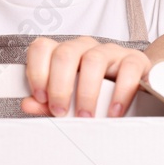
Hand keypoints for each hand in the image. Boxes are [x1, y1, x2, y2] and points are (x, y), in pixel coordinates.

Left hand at [21, 37, 149, 118]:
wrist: (135, 90)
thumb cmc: (97, 95)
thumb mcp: (68, 101)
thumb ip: (47, 103)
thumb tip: (28, 104)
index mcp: (64, 54)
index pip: (42, 48)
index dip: (37, 71)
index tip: (39, 97)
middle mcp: (85, 48)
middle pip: (65, 54)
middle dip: (60, 86)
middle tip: (60, 111)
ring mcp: (110, 51)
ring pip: (92, 60)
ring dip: (86, 92)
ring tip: (86, 116)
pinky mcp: (135, 60)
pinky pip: (127, 69)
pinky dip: (119, 92)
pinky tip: (113, 110)